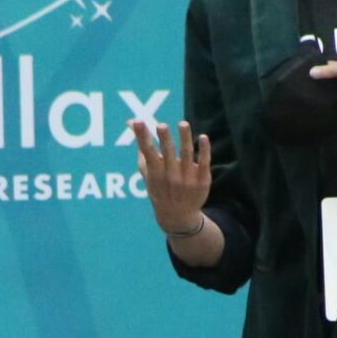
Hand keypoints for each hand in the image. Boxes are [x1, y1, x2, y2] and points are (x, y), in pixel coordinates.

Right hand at [130, 119, 212, 235]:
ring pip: (187, 154)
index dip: (142, 136)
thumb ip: (142, 146)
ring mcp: (187, 178)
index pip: (147, 151)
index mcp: (155, 172)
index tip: (137, 121)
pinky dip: (204, 150)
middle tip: (161, 125)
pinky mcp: (202, 180)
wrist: (178, 216)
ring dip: (185, 138)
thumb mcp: (148, 171)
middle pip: (168, 153)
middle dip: (164, 140)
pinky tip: (203, 138)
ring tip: (182, 124)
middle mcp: (170, 176)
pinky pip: (204, 162)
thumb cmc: (160, 187)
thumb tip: (132, 122)